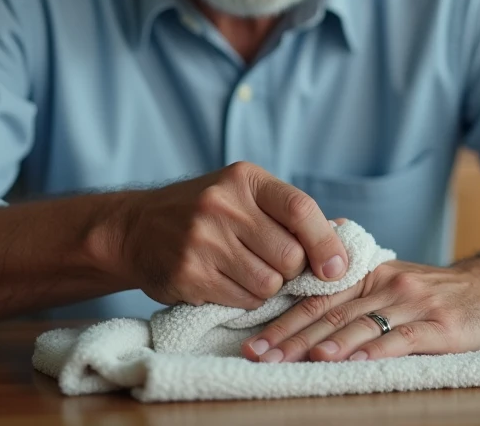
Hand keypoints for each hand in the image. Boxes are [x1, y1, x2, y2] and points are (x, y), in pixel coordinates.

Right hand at [117, 162, 348, 308]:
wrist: (136, 227)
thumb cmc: (204, 213)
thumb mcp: (243, 195)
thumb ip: (287, 214)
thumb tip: (343, 246)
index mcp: (245, 179)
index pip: (300, 209)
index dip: (326, 243)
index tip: (336, 268)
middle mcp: (223, 204)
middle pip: (289, 256)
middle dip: (291, 271)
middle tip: (275, 267)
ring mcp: (203, 239)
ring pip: (268, 284)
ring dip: (267, 288)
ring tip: (245, 273)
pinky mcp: (188, 273)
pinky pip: (241, 301)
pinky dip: (242, 300)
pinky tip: (224, 283)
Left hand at [241, 257, 479, 362]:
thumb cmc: (438, 294)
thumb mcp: (393, 280)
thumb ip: (353, 290)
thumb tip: (304, 300)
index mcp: (370, 274)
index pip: (318, 298)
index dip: (284, 321)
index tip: (255, 343)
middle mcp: (386, 285)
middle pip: (331, 313)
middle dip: (291, 337)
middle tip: (260, 357)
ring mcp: (412, 304)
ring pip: (360, 324)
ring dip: (327, 344)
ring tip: (298, 359)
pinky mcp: (439, 326)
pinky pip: (402, 338)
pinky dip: (375, 351)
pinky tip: (354, 362)